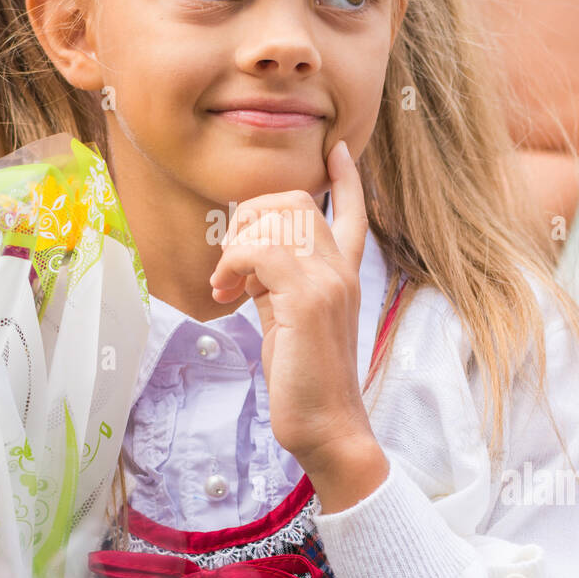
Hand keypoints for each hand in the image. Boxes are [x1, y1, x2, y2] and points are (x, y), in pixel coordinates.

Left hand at [209, 139, 379, 478]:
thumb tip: (248, 260)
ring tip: (226, 283)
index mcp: (344, 274)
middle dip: (250, 215)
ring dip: (236, 244)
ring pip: (277, 218)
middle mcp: (342, 269)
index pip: (352, 211)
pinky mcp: (308, 298)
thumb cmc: (305, 380)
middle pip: (296, 200)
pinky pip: (260, 249)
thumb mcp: (291, 320)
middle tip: (231, 260)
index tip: (336, 150)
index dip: (345, 178)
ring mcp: (329, 280)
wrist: (328, 428)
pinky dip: (232, 263)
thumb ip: (279, 284)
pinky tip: (226, 292)